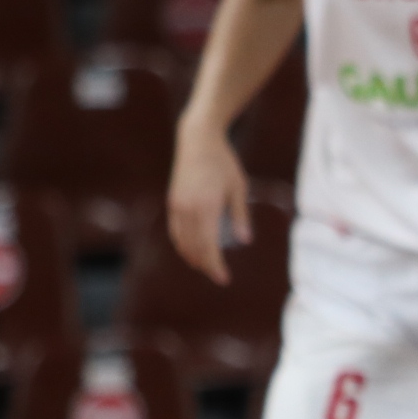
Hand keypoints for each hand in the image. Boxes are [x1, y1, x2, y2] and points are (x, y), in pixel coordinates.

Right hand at [166, 121, 249, 285]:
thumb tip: (245, 241)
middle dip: (205, 265)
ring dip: (193, 257)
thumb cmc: (224, 162)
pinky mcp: (172, 202)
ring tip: (206, 266)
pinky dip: (183, 244)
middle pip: (193, 248)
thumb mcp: (238, 188)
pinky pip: (175, 230)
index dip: (215, 266)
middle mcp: (188, 209)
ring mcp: (177, 205)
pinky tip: (193, 250)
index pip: (208, 247)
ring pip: (182, 241)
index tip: (224, 279)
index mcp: (206, 207)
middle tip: (219, 276)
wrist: (197, 140)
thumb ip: (240, 216)